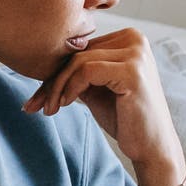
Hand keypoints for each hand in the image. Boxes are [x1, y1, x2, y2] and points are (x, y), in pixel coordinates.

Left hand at [22, 28, 178, 168]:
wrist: (151, 147)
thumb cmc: (123, 117)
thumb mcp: (95, 87)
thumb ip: (77, 71)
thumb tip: (39, 62)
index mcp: (127, 38)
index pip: (80, 48)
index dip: (55, 72)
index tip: (37, 96)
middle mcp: (135, 39)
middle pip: (77, 53)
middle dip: (51, 81)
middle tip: (35, 105)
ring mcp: (136, 53)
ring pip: (78, 61)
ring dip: (57, 87)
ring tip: (50, 109)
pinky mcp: (132, 70)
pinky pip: (87, 71)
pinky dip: (71, 88)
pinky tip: (66, 104)